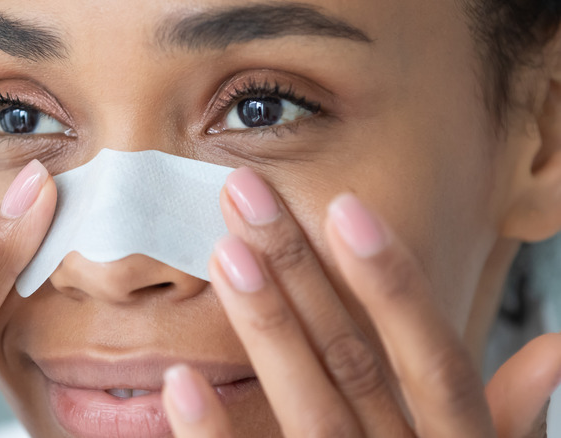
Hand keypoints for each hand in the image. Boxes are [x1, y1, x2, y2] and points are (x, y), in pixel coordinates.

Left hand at [162, 167, 560, 437]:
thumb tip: (556, 350)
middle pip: (357, 365)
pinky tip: (180, 383)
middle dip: (300, 274)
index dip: (393, 284)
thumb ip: (502, 421)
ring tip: (224, 255)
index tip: (344, 207)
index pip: (433, 359)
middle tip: (244, 194)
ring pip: (312, 413)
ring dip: (266, 332)